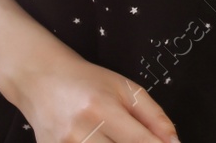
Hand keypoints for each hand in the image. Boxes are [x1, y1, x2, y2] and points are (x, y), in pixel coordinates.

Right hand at [15, 46, 178, 142]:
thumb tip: (174, 142)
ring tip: (119, 139)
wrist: (41, 79)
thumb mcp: (126, 89)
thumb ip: (154, 116)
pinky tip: (104, 142)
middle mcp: (80, 131)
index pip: (140, 141)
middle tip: (142, 141)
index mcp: (103, 108)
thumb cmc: (88, 82)